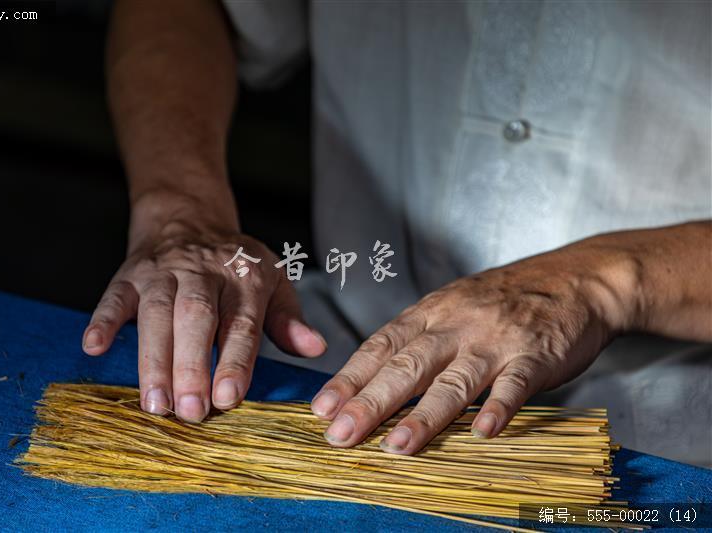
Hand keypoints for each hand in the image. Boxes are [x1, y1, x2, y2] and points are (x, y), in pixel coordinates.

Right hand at [82, 192, 326, 421]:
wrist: (189, 219)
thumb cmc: (235, 264)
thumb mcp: (272, 281)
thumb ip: (288, 318)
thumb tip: (314, 348)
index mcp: (244, 279)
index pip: (240, 324)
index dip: (234, 361)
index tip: (228, 399)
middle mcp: (204, 273)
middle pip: (196, 318)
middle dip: (192, 366)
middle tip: (190, 411)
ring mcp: (164, 272)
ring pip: (156, 313)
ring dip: (153, 359)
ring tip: (154, 403)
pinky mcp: (130, 274)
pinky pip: (115, 295)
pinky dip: (104, 319)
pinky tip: (95, 346)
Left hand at [310, 238, 637, 453]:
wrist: (573, 279)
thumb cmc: (503, 299)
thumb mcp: (450, 306)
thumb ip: (416, 340)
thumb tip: (371, 380)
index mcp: (430, 314)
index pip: (380, 346)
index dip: (350, 378)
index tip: (322, 408)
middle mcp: (456, 325)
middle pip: (407, 365)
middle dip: (370, 401)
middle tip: (341, 434)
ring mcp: (495, 340)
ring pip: (454, 379)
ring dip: (425, 415)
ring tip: (398, 445)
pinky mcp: (535, 355)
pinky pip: (515, 383)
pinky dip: (498, 407)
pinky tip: (482, 432)